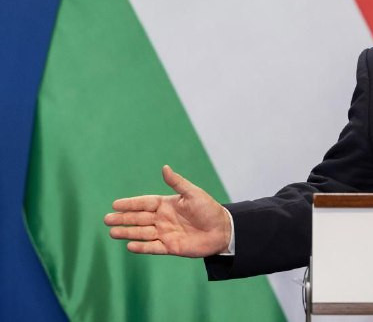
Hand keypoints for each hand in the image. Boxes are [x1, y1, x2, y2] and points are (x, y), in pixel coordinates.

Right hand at [104, 165, 230, 256]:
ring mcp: (165, 233)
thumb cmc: (209, 209)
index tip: (115, 204)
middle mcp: (163, 219)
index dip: (130, 204)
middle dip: (123, 218)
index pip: (144, 203)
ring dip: (128, 232)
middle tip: (106, 219)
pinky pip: (153, 247)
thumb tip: (164, 167)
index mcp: (167, 204)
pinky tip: (130, 246)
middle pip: (139, 218)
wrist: (222, 230)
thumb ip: (177, 183)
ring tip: (112, 232)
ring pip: (142, 233)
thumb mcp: (193, 194)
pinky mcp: (170, 247)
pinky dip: (142, 247)